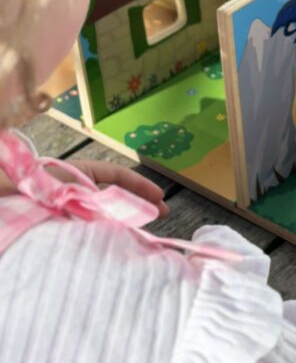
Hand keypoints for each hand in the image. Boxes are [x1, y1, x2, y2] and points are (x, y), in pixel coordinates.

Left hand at [0, 159, 168, 216]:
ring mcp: (77, 208)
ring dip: (127, 219)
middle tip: (161, 215)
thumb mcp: (73, 186)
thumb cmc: (36, 189)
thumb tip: (128, 208)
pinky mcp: (70, 226)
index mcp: (84, 173)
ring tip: (145, 230)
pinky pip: (95, 227)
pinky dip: (109, 231)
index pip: (120, 176)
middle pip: (118, 195)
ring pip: (108, 212)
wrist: (10, 200)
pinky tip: (119, 241)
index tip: (161, 197)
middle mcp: (82, 190)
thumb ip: (100, 197)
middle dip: (140, 203)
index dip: (142, 185)